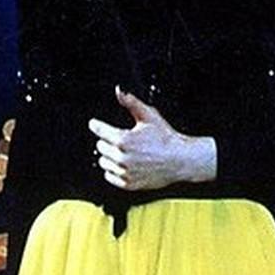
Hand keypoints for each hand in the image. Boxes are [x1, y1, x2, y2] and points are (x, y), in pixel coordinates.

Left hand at [88, 85, 216, 190]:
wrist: (180, 160)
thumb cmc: (166, 138)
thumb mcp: (149, 116)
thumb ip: (131, 102)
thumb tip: (119, 91)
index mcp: (123, 140)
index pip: (99, 131)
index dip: (96, 125)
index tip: (94, 123)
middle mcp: (121, 158)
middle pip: (100, 147)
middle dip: (107, 141)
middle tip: (120, 138)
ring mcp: (125, 172)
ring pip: (104, 163)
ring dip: (109, 156)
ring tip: (124, 151)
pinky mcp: (129, 184)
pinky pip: (110, 176)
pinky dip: (114, 170)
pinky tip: (124, 163)